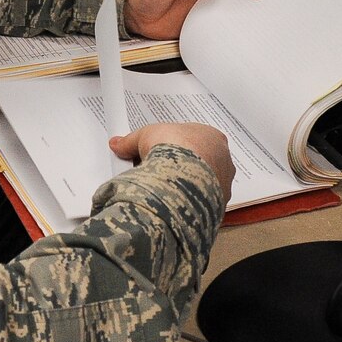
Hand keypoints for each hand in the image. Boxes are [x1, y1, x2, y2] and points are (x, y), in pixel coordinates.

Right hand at [110, 122, 234, 203]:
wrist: (182, 176)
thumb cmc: (173, 148)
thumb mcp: (145, 136)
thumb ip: (131, 141)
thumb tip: (117, 144)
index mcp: (212, 137)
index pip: (193, 142)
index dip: (173, 147)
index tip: (157, 155)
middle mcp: (224, 159)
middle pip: (200, 163)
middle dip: (179, 168)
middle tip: (157, 173)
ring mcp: (224, 183)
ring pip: (203, 184)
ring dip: (186, 187)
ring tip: (163, 191)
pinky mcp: (219, 205)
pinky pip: (203, 203)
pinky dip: (190, 204)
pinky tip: (173, 204)